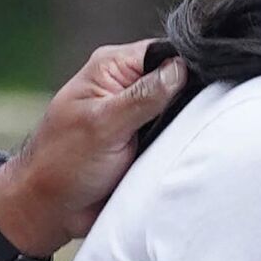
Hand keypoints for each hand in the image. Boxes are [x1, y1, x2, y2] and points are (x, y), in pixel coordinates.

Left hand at [0, 41, 186, 256]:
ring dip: (188, 124)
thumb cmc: (63, 163)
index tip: (208, 85)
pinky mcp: (146, 140)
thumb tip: (181, 67)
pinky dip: (183, 143)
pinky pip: (176, 134)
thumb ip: (143, 96)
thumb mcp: (104, 125)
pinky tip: (188, 150)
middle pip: (179, 79)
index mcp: (112, 68)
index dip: (189, 64)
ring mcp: (138, 114)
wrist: (52, 210)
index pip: (165, 50)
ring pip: (182, 109)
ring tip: (192, 138)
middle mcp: (127, 85)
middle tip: (201, 118)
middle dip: (193, 97)